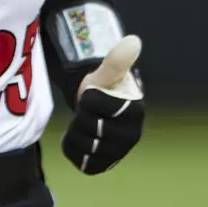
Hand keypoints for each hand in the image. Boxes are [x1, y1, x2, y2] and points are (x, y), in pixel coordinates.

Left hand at [61, 34, 144, 174]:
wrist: (97, 108)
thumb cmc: (103, 88)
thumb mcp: (105, 72)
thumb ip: (116, 60)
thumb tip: (133, 41)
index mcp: (135, 112)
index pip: (94, 104)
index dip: (88, 97)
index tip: (94, 94)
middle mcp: (131, 137)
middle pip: (89, 127)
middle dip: (82, 114)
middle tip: (88, 109)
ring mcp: (119, 154)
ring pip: (83, 144)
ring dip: (76, 130)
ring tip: (84, 121)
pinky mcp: (104, 165)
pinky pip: (79, 160)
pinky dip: (72, 147)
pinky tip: (78, 136)